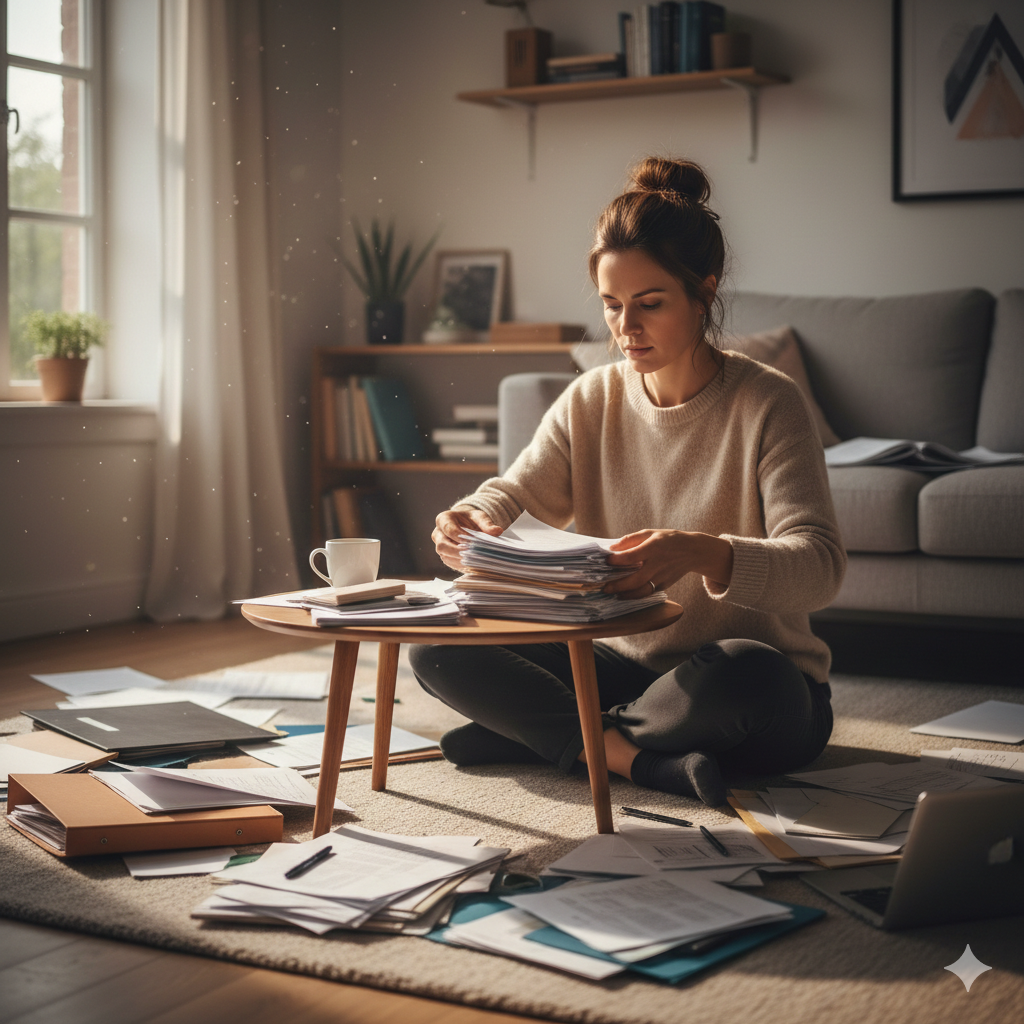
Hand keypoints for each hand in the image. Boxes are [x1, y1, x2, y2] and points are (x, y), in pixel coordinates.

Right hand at [432, 508, 502, 572]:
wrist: (467, 525)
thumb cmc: (471, 519)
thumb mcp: (480, 517)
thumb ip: (487, 524)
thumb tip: (497, 531)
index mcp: (444, 519)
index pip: (448, 529)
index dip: (458, 536)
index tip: (470, 542)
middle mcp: (438, 533)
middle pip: (442, 545)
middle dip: (456, 552)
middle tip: (470, 555)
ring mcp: (441, 546)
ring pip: (444, 556)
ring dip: (458, 561)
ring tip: (473, 562)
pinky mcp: (445, 556)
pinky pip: (450, 563)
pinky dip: (460, 566)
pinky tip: (472, 566)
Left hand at [603, 529, 733, 598]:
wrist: (693, 551)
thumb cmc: (668, 540)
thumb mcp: (650, 533)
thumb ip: (630, 540)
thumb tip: (612, 548)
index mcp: (653, 548)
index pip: (632, 556)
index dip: (617, 560)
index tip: (606, 560)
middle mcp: (658, 564)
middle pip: (636, 579)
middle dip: (619, 585)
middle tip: (605, 588)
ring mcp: (663, 577)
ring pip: (643, 591)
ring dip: (627, 595)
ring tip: (614, 594)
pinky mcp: (665, 585)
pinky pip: (649, 592)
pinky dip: (636, 595)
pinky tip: (626, 594)